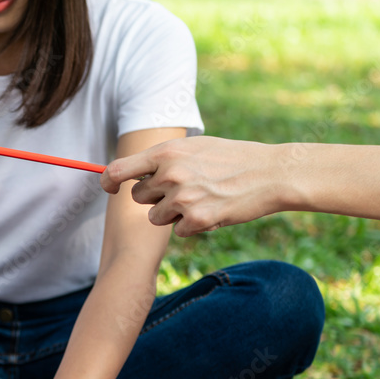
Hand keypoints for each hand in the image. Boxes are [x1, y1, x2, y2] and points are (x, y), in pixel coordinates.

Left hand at [99, 136, 284, 236]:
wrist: (271, 173)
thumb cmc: (232, 158)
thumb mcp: (194, 147)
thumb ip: (163, 159)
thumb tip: (131, 173)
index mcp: (166, 152)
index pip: (118, 169)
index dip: (108, 182)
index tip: (109, 188)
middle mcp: (170, 174)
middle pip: (138, 197)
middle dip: (154, 197)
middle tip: (182, 189)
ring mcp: (183, 198)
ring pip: (156, 218)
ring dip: (172, 214)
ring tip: (200, 199)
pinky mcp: (197, 219)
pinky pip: (178, 231)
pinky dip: (192, 226)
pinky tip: (213, 210)